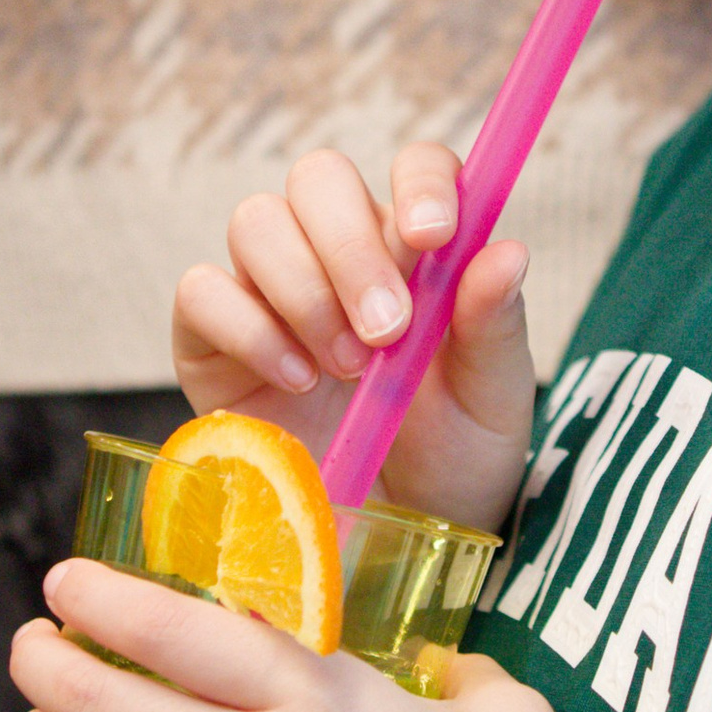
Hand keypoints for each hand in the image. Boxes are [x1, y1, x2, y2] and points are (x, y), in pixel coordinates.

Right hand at [172, 141, 537, 535]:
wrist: (388, 544)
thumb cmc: (448, 460)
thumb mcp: (490, 402)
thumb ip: (494, 325)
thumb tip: (509, 250)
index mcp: (417, 248)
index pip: (415, 167)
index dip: (420, 182)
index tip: (433, 235)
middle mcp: (339, 251)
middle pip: (319, 177)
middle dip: (351, 245)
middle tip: (386, 330)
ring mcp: (269, 289)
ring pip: (257, 221)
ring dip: (304, 289)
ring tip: (346, 368)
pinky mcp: (212, 337)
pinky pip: (202, 291)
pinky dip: (247, 328)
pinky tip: (295, 380)